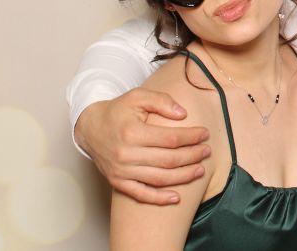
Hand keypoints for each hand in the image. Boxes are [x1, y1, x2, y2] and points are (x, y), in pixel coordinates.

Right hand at [75, 89, 209, 204]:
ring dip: (183, 176)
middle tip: (207, 151)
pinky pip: (140, 194)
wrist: (90, 128)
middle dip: (192, 156)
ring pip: (159, 178)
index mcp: (132, 132)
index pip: (170, 139)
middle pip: (168, 160)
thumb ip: (162, 101)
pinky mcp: (117, 182)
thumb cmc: (118, 111)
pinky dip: (159, 199)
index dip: (191, 137)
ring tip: (200, 170)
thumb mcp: (138, 97)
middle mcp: (126, 155)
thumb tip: (183, 114)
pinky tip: (176, 198)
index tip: (205, 134)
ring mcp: (121, 171)